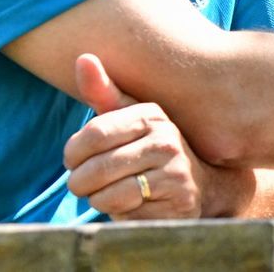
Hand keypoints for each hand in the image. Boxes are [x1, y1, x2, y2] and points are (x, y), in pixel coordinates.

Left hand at [63, 54, 207, 219]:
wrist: (200, 185)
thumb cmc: (150, 149)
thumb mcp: (128, 119)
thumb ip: (103, 92)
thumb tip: (82, 58)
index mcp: (152, 115)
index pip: (95, 133)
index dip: (74, 152)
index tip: (73, 160)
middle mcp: (167, 142)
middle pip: (97, 168)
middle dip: (81, 182)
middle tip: (85, 183)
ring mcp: (175, 174)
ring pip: (107, 195)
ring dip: (99, 200)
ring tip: (110, 192)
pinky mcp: (177, 205)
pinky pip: (125, 215)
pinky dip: (120, 215)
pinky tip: (134, 205)